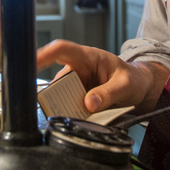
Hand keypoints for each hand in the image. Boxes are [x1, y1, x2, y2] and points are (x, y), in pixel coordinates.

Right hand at [37, 39, 167, 112]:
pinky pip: (67, 106)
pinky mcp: (76, 97)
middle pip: (56, 80)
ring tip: (80, 116)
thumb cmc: (131, 79)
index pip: (60, 50)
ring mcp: (75, 84)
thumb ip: (108, 93)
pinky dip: (71, 114)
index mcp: (87, 57)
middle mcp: (77, 68)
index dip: (43, 54)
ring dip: (65, 108)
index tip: (30, 63)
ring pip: (59, 97)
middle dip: (56, 97)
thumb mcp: (125, 85)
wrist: (138, 88)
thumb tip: (89, 104)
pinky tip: (80, 119)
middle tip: (65, 110)